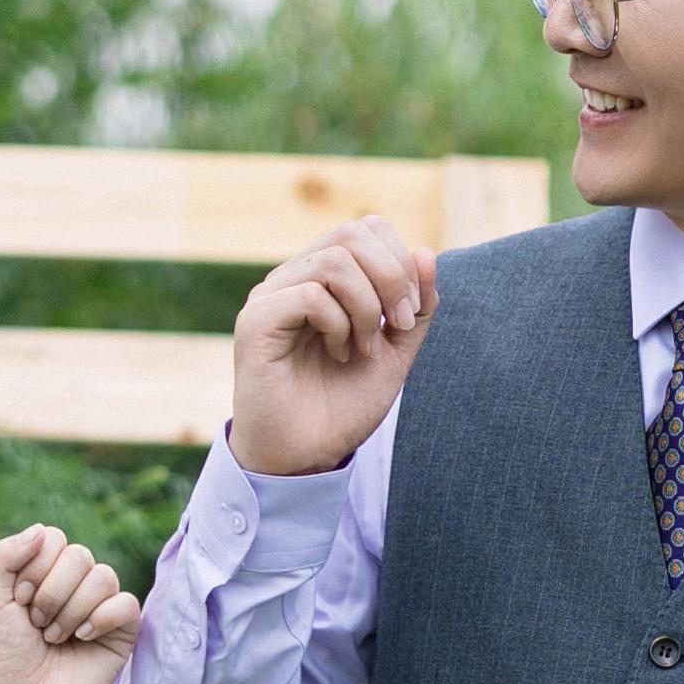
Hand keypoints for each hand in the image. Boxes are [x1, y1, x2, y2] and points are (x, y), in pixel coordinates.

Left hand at [0, 525, 140, 683]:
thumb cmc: (7, 656)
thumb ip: (5, 556)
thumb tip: (41, 529)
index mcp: (48, 570)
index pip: (52, 538)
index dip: (33, 568)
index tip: (19, 603)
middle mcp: (77, 583)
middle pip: (79, 554)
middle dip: (50, 593)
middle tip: (37, 625)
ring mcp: (102, 604)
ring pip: (102, 576)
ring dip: (70, 611)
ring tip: (55, 638)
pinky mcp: (123, 629)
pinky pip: (125, 603)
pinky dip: (100, 620)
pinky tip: (82, 639)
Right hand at [229, 221, 435, 475]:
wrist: (306, 456)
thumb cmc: (343, 405)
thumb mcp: (396, 351)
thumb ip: (416, 306)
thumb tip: (427, 252)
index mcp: (324, 277)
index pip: (365, 227)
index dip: (399, 260)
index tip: (408, 315)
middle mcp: (294, 277)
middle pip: (352, 232)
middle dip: (391, 277)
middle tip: (397, 325)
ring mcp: (271, 295)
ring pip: (334, 261)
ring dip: (365, 306)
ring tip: (364, 348)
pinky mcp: (256, 321)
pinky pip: (311, 294)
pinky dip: (338, 324)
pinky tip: (338, 354)